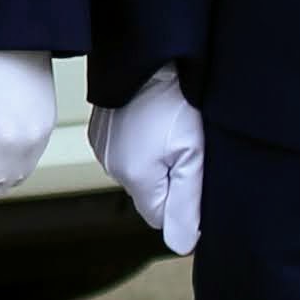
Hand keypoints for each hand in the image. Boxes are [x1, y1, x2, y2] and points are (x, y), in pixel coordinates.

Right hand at [91, 66, 204, 255]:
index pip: (162, 217)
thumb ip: (188, 205)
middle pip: (152, 194)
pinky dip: (144, 142)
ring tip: (174, 128)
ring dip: (158, 160)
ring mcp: (103, 146)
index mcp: (134, 177)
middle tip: (189, 146)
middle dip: (172, 179)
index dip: (186, 202)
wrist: (151, 53)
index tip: (198, 173)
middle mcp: (111, 166)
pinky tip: (156, 120)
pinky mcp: (102, 129)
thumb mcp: (193, 155)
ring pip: (141, 172)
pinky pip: (128, 151)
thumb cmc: (177, 98)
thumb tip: (181, 246)